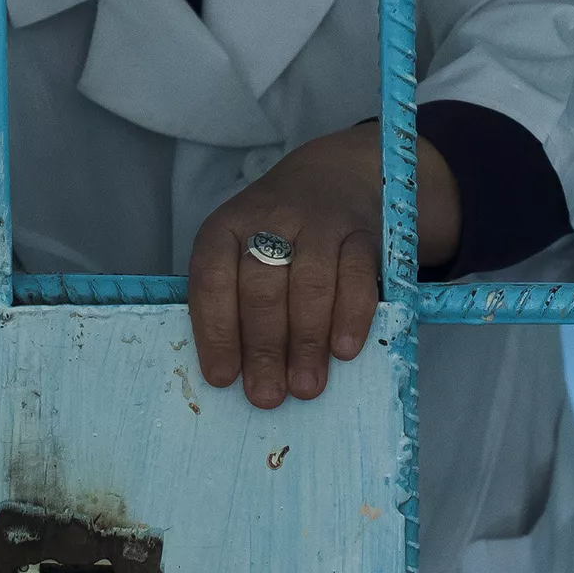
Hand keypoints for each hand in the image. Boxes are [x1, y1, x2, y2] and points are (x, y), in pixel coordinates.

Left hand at [186, 124, 462, 407]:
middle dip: (263, 347)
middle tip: (267, 395)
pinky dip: (351, 314)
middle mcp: (268, 218)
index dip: (215, 329)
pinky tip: (345, 350)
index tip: (222, 378)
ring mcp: (317, 221)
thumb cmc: (276, 235)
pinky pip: (357, 272)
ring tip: (306, 387)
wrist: (335, 177)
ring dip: (306, 340)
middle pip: (261, 285)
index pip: (212, 277)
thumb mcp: (241, 252)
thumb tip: (232, 374)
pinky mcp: (361, 230)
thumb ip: (235, 301)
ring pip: (309, 281)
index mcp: (226, 227)